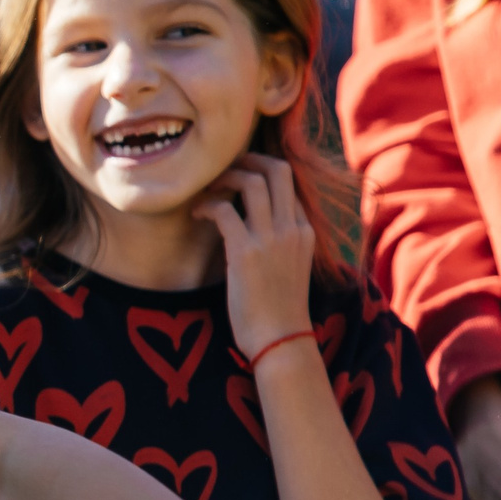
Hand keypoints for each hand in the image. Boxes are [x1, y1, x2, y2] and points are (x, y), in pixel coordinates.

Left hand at [194, 154, 315, 362]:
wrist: (281, 340)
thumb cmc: (278, 308)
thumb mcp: (289, 265)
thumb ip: (278, 239)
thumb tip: (249, 221)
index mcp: (304, 231)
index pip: (288, 182)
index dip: (260, 171)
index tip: (237, 177)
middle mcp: (292, 228)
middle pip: (277, 169)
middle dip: (246, 160)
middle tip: (221, 169)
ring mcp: (272, 238)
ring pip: (252, 182)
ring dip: (223, 178)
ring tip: (206, 189)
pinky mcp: (246, 252)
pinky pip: (224, 210)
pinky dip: (206, 205)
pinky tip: (196, 215)